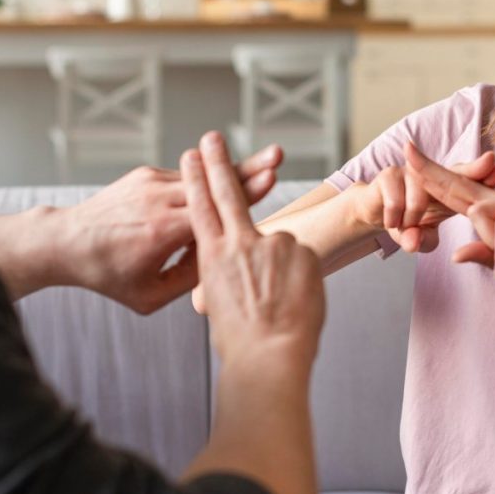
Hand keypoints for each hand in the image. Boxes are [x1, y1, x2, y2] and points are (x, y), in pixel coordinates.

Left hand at [52, 144, 283, 313]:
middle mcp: (158, 200)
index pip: (214, 209)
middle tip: (278, 154)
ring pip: (202, 176)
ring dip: (233, 171)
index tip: (272, 178)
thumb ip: (190, 280)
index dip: (246, 193)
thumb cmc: (109, 276)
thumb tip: (223, 257)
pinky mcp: (146, 174)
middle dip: (249, 169)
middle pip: (215, 183)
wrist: (66, 242)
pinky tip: (226, 183)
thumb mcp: (149, 296)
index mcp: (162, 232)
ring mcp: (151, 182)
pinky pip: (184, 178)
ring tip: (267, 161)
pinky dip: (205, 183)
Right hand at [182, 132, 324, 372]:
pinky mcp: (302, 251)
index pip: (201, 207)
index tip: (191, 155)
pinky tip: (297, 302)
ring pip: (278, 247)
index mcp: (213, 257)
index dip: (196, 179)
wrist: (269, 356)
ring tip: (280, 304)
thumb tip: (241, 266)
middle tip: (211, 137)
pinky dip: (302, 277)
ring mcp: (273, 244)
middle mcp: (240, 243)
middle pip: (227, 193)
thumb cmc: (242, 341)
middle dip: (218, 163)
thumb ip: (228, 274)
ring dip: (281, 271)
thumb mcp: (220, 304)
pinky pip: (303, 259)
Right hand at [351, 147, 494, 252]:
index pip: (469, 183)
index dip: (485, 175)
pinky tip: (392, 224)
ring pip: (420, 194)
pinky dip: (394, 216)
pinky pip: (395, 200)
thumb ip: (421, 241)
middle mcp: (431, 177)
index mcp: (446, 191)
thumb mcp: (418, 237)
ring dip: (413, 216)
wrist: (372, 212)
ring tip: (406, 228)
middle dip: (475, 169)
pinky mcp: (388, 176)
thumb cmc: (406, 223)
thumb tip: (413, 243)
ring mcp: (410, 173)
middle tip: (492, 161)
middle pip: (456, 173)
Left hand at [406, 142, 494, 293]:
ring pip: (480, 212)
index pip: (455, 194)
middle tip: (405, 152)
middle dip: (430, 170)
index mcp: (493, 212)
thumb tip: (455, 255)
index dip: (432, 179)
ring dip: (489, 245)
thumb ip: (483, 258)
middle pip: (459, 183)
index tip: (408, 163)